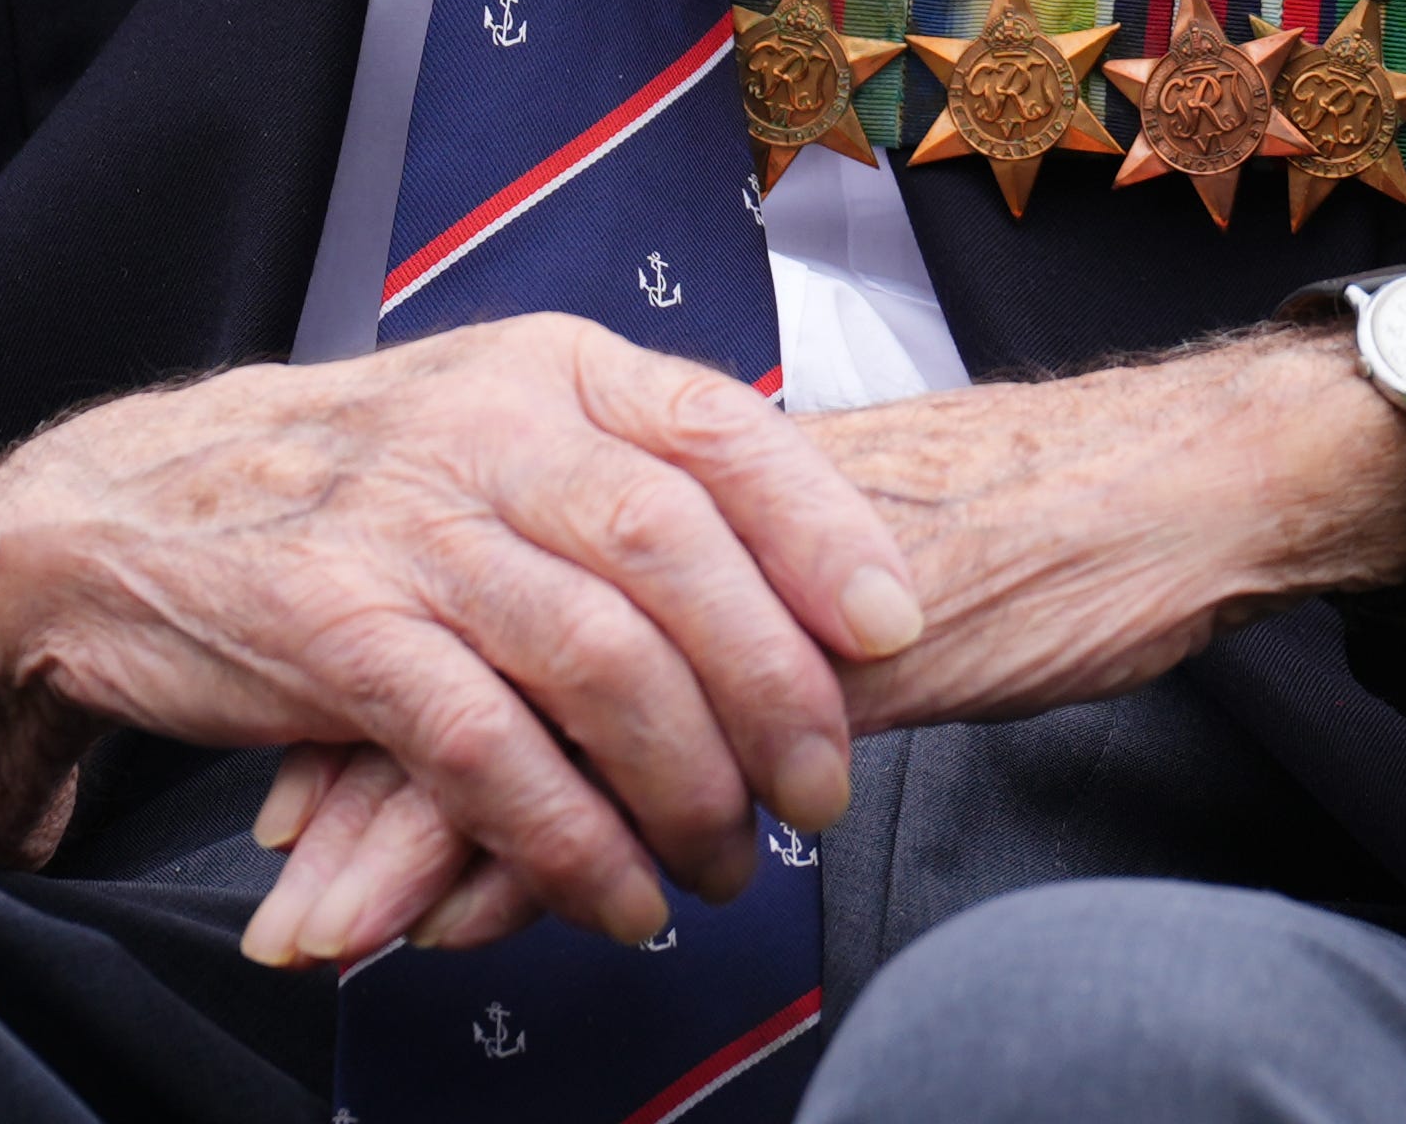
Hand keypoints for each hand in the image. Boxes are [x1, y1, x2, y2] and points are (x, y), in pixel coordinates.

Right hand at [0, 317, 923, 947]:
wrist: (119, 514)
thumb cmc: (344, 488)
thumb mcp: (489, 422)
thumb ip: (622, 470)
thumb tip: (799, 562)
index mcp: (547, 368)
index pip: (724, 433)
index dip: (822, 535)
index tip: (894, 629)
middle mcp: (488, 428)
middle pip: (677, 560)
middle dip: (775, 692)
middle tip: (824, 793)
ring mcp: (407, 527)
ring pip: (598, 662)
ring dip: (685, 786)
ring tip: (725, 866)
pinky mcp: (332, 630)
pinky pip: (484, 753)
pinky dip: (566, 841)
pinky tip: (611, 893)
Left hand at [234, 321, 1405, 967]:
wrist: (1127, 503)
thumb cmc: (977, 547)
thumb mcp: (804, 586)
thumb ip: (687, 630)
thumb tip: (577, 711)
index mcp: (655, 478)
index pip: (474, 579)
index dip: (382, 679)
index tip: (299, 778)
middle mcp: (659, 514)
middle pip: (461, 646)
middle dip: (356, 774)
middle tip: (278, 875)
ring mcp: (711, 585)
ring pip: (512, 712)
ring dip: (408, 836)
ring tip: (315, 925)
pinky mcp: (765, 660)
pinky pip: (621, 762)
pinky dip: (525, 852)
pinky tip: (466, 920)